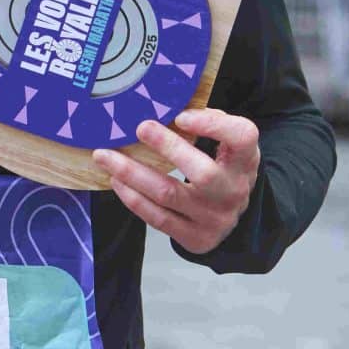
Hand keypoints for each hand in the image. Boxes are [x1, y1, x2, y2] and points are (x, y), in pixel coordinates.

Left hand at [93, 107, 259, 253]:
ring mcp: (214, 218)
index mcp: (244, 161)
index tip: (181, 116)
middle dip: (168, 148)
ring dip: (132, 173)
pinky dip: (133, 198)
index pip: (241, 138)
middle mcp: (233, 191)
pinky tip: (116, 181)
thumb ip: (210, 124)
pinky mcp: (196, 238)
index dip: (213, 125)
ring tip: (104, 156)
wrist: (231, 217)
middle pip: (203, 173)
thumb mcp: (228, 146)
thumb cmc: (222, 169)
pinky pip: (158, 218)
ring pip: (168, 194)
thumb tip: (173, 109)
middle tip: (140, 127)